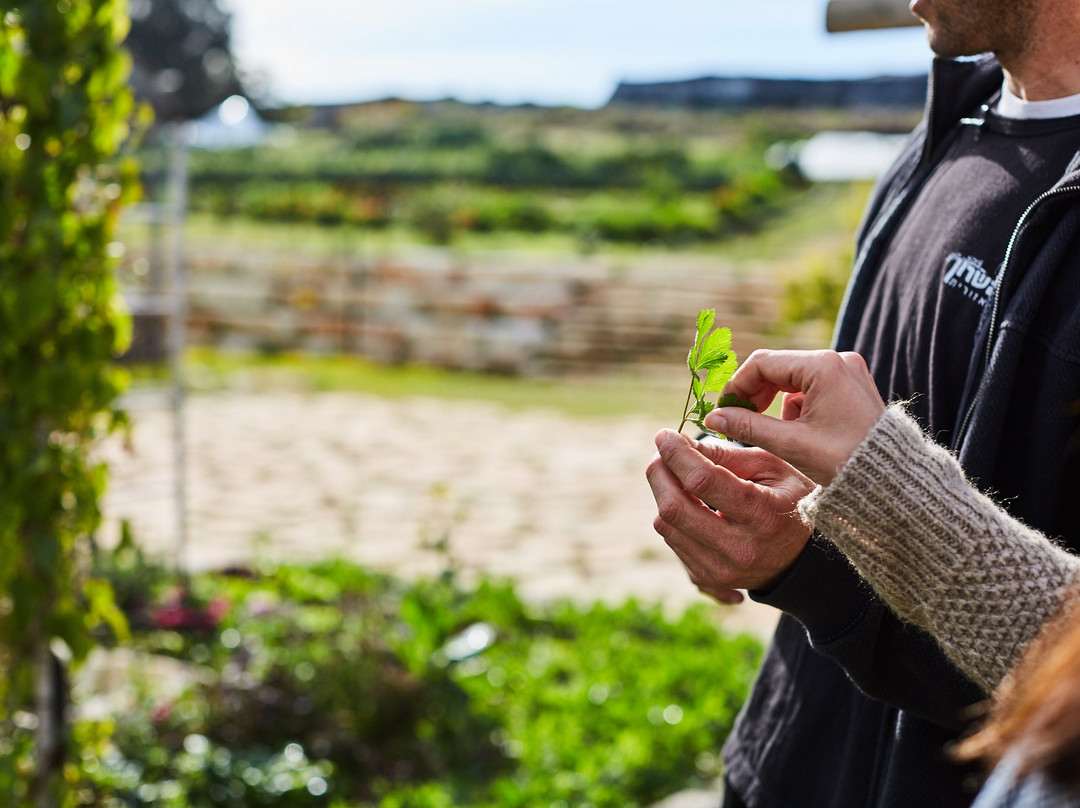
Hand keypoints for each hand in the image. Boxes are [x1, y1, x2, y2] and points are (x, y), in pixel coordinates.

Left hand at [646, 430, 814, 603]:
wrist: (804, 557)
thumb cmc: (789, 500)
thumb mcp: (772, 467)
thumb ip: (727, 454)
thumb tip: (680, 444)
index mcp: (762, 515)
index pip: (703, 481)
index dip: (676, 454)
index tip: (665, 436)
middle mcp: (740, 548)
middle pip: (674, 508)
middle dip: (659, 472)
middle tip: (661, 452)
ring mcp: (722, 569)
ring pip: (666, 526)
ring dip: (661, 492)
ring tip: (672, 472)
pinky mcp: (708, 578)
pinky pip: (672, 540)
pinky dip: (671, 514)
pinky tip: (685, 499)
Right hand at [705, 349, 884, 485]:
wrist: (894, 480)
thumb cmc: (844, 462)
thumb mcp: (790, 444)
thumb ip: (748, 427)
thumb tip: (712, 418)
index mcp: (822, 366)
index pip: (762, 363)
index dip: (737, 387)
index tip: (723, 412)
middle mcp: (837, 360)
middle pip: (777, 368)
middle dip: (755, 395)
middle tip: (739, 423)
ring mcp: (847, 370)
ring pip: (792, 379)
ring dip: (776, 404)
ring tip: (777, 434)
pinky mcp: (852, 385)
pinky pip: (812, 387)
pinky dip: (797, 407)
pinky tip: (800, 432)